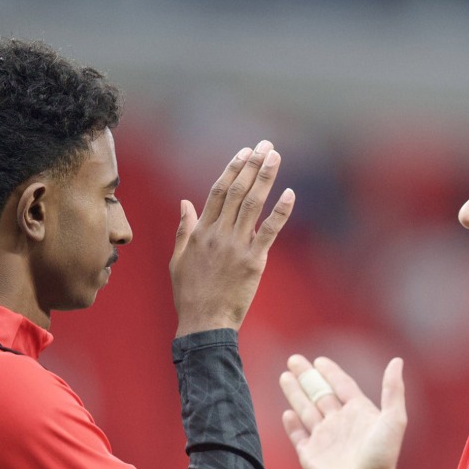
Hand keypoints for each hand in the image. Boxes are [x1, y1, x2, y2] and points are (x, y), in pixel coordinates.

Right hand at [170, 141, 294, 334]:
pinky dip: (280, 211)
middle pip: (236, 191)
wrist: (204, 322)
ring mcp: (236, 247)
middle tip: (265, 145)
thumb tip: (185, 203)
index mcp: (200, 232)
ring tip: (275, 156)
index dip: (232, 169)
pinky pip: (269, 232)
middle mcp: (218, 234)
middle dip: (252, 165)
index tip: (244, 152)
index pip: (217, 191)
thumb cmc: (190, 295)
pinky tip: (289, 193)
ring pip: (252, 204)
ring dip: (265, 178)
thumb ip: (184, 229)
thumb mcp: (178, 259)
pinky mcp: (253, 262)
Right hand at [280, 354, 406, 468]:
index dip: (331, 372)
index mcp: (358, 412)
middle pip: (320, 394)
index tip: (319, 360)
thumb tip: (397, 361)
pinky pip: (299, 435)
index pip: (342, 386)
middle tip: (294, 360)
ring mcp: (324, 439)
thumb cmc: (382, 457)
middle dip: (307, 377)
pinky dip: (292, 424)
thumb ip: (392, 390)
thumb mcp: (394, 419)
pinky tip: (287, 413)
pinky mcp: (310, 455)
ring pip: (306, 410)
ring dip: (296, 393)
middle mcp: (340, 423)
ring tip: (285, 376)